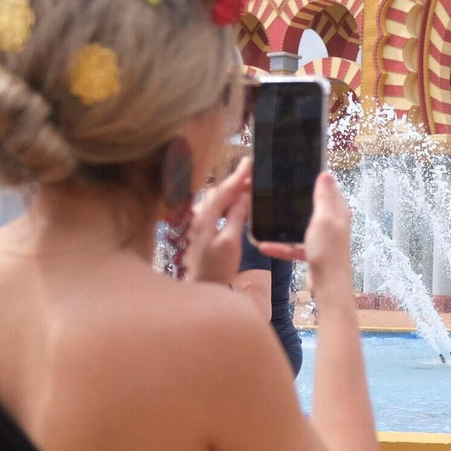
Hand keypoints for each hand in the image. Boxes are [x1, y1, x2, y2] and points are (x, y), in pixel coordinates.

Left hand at [183, 158, 252, 285]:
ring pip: (215, 199)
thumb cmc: (217, 268)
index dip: (237, 176)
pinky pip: (215, 208)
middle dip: (235, 180)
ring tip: (248, 183)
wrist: (201, 288)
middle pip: (217, 192)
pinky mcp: (201, 230)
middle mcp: (198, 216)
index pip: (222, 191)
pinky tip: (235, 202)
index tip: (250, 162)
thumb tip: (244, 195)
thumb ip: (236, 216)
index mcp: (204, 217)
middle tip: (253, 170)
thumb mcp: (231, 242)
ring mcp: (197, 223)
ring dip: (231, 190)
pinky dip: (227, 201)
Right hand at [258, 172, 351, 297]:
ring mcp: (323, 239)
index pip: (330, 189)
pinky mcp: (314, 253)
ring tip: (268, 216)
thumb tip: (326, 173)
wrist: (328, 285)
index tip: (299, 173)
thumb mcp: (324, 219)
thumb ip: (324, 197)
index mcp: (338, 212)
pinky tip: (265, 245)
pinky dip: (282, 246)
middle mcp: (333, 224)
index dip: (318, 180)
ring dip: (287, 225)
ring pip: (302, 226)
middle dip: (298, 200)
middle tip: (278, 192)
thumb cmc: (327, 250)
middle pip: (314, 207)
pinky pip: (295, 246)